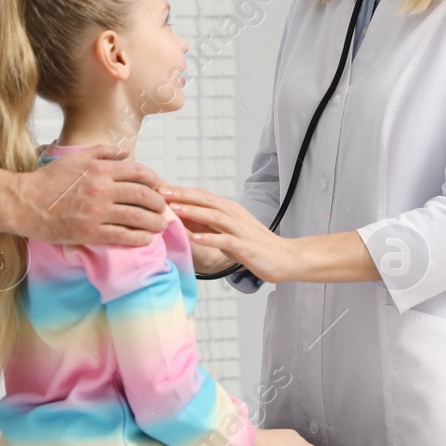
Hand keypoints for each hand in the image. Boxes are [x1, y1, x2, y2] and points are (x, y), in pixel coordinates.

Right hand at [13, 145, 166, 245]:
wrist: (24, 202)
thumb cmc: (48, 180)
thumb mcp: (75, 158)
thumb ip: (102, 152)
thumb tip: (125, 153)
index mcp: (100, 169)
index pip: (138, 172)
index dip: (154, 181)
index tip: (158, 188)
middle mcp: (102, 189)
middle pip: (143, 195)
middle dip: (159, 204)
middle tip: (163, 209)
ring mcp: (96, 212)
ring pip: (137, 217)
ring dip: (154, 222)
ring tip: (160, 226)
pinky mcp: (90, 232)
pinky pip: (122, 236)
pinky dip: (139, 238)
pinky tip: (145, 239)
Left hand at [161, 185, 298, 282]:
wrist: (286, 257)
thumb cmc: (253, 245)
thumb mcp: (227, 231)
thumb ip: (207, 224)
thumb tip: (180, 219)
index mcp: (228, 209)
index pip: (201, 195)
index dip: (180, 191)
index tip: (158, 188)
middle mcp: (234, 214)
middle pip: (205, 200)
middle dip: (182, 196)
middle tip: (159, 193)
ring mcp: (240, 229)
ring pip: (214, 216)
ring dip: (192, 213)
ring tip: (173, 211)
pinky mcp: (246, 246)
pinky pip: (225, 240)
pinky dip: (209, 238)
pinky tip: (195, 238)